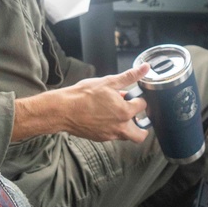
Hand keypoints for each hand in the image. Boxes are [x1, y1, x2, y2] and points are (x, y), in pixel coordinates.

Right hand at [13, 63, 151, 142]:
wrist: (63, 109)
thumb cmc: (83, 95)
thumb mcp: (109, 82)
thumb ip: (129, 76)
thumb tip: (145, 68)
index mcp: (125, 112)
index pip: (142, 106)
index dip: (138, 99)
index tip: (132, 96)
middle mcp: (120, 127)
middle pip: (140, 134)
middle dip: (142, 126)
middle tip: (136, 116)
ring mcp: (109, 135)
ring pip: (126, 136)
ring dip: (126, 126)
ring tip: (117, 114)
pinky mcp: (100, 138)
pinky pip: (112, 136)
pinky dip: (113, 128)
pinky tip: (104, 117)